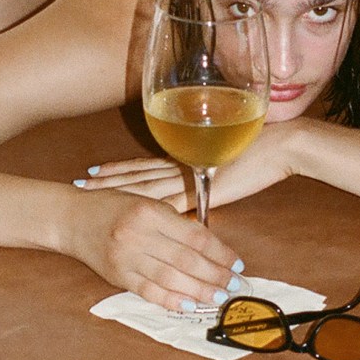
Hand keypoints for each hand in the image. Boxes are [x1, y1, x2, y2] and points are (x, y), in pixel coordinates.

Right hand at [63, 185, 243, 313]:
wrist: (70, 219)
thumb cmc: (112, 207)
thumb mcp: (145, 202)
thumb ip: (175, 223)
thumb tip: (210, 249)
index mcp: (150, 211)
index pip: (194, 236)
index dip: (220, 252)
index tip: (237, 263)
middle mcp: (138, 234)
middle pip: (186, 260)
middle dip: (216, 275)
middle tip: (235, 285)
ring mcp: (126, 257)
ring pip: (171, 279)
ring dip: (199, 291)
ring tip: (219, 297)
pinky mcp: (117, 276)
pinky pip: (149, 292)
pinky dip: (172, 300)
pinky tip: (190, 305)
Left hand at [75, 123, 296, 213]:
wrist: (279, 146)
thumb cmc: (259, 150)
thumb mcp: (224, 161)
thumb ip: (204, 172)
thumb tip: (192, 188)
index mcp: (185, 157)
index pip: (142, 164)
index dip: (117, 169)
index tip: (93, 171)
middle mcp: (182, 164)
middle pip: (136, 174)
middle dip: (107, 180)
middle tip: (80, 182)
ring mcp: (190, 176)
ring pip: (144, 185)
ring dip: (116, 190)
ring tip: (90, 191)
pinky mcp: (202, 188)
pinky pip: (169, 200)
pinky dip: (147, 207)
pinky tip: (128, 213)